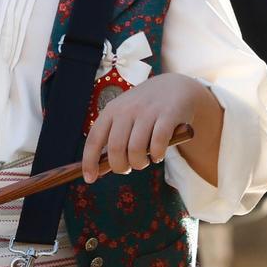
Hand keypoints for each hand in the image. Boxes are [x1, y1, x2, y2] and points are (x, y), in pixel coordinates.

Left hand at [81, 73, 206, 182]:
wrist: (176, 87)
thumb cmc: (145, 109)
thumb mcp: (124, 117)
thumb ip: (112, 139)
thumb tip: (98, 170)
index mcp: (112, 110)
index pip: (94, 139)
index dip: (89, 162)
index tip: (90, 179)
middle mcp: (127, 109)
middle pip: (116, 148)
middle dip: (120, 167)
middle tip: (127, 168)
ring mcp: (148, 111)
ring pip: (136, 149)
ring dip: (139, 163)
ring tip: (144, 162)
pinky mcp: (168, 115)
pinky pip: (158, 144)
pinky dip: (157, 156)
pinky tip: (158, 156)